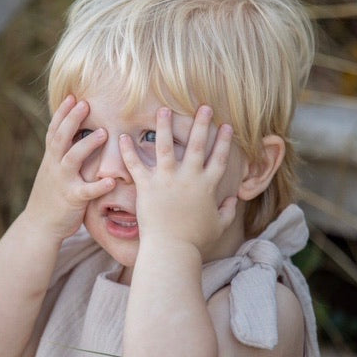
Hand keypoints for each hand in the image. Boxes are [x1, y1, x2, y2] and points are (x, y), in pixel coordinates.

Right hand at [24, 95, 115, 239]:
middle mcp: (54, 167)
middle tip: (85, 103)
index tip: (72, 96)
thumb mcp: (52, 171)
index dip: (62, 113)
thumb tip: (74, 138)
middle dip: (72, 119)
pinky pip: (86, 191)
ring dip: (87, 145)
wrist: (39, 225)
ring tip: (103, 133)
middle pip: (61, 138)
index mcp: (51, 159)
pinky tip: (111, 180)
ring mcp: (62, 182)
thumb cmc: (50, 197)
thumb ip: (62, 155)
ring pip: (72, 159)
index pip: (55, 131)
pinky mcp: (72, 199)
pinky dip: (98, 186)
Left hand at [119, 105, 236, 251]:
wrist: (172, 250)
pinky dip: (127, 151)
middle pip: (198, 144)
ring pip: (166, 146)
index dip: (224, 141)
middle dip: (202, 123)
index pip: (219, 158)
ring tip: (163, 109)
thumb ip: (226, 211)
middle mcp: (189, 178)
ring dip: (164, 126)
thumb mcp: (218, 226)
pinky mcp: (147, 186)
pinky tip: (122, 137)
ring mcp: (167, 180)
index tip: (226, 126)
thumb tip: (233, 201)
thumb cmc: (195, 241)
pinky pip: (135, 165)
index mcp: (207, 186)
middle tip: (204, 106)